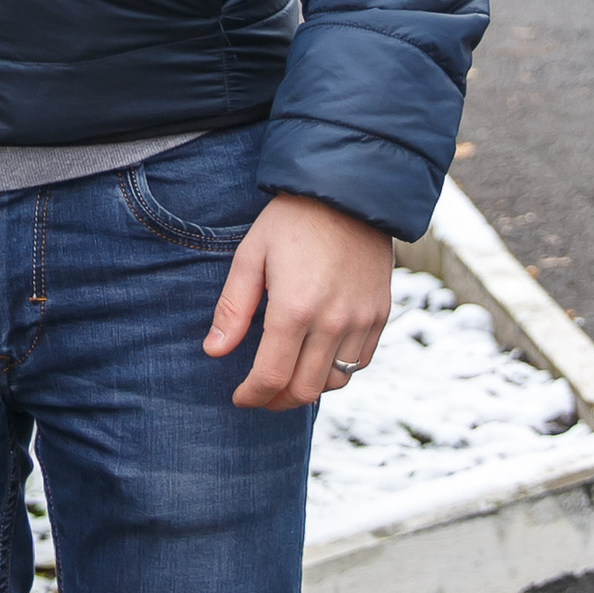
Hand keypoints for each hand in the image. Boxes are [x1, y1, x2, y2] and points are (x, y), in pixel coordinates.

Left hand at [206, 194, 393, 411]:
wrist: (349, 192)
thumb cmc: (291, 221)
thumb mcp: (250, 256)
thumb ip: (233, 308)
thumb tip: (213, 352)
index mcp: (294, 310)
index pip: (271, 377)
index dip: (251, 395)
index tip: (239, 396)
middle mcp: (332, 322)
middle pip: (304, 390)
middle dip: (277, 400)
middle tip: (260, 394)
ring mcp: (361, 320)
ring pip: (335, 381)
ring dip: (308, 388)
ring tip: (287, 376)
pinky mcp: (380, 314)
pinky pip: (360, 362)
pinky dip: (337, 370)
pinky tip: (318, 358)